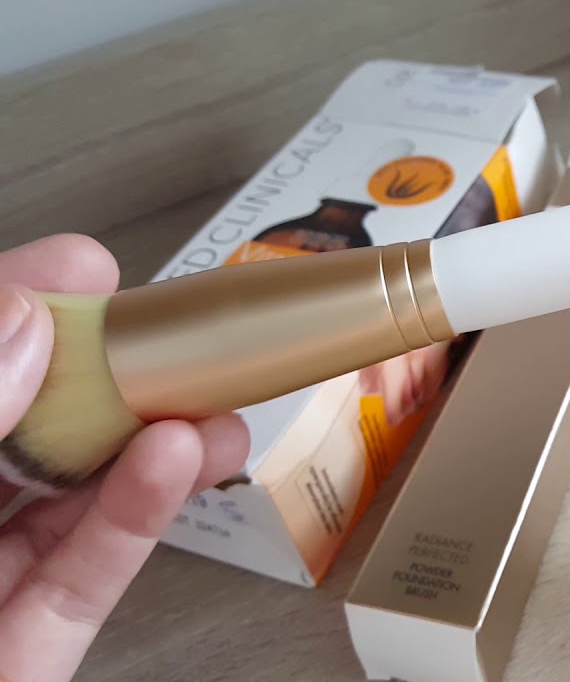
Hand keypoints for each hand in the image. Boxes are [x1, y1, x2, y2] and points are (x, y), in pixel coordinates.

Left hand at [0, 235, 249, 681]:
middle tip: (167, 336)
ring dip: (142, 444)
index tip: (76, 272)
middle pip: (9, 431)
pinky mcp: (16, 655)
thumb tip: (13, 331)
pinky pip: (78, 578)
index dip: (6, 308)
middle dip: (97, 376)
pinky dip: (135, 519)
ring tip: (205, 400)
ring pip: (58, 500)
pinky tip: (178, 463)